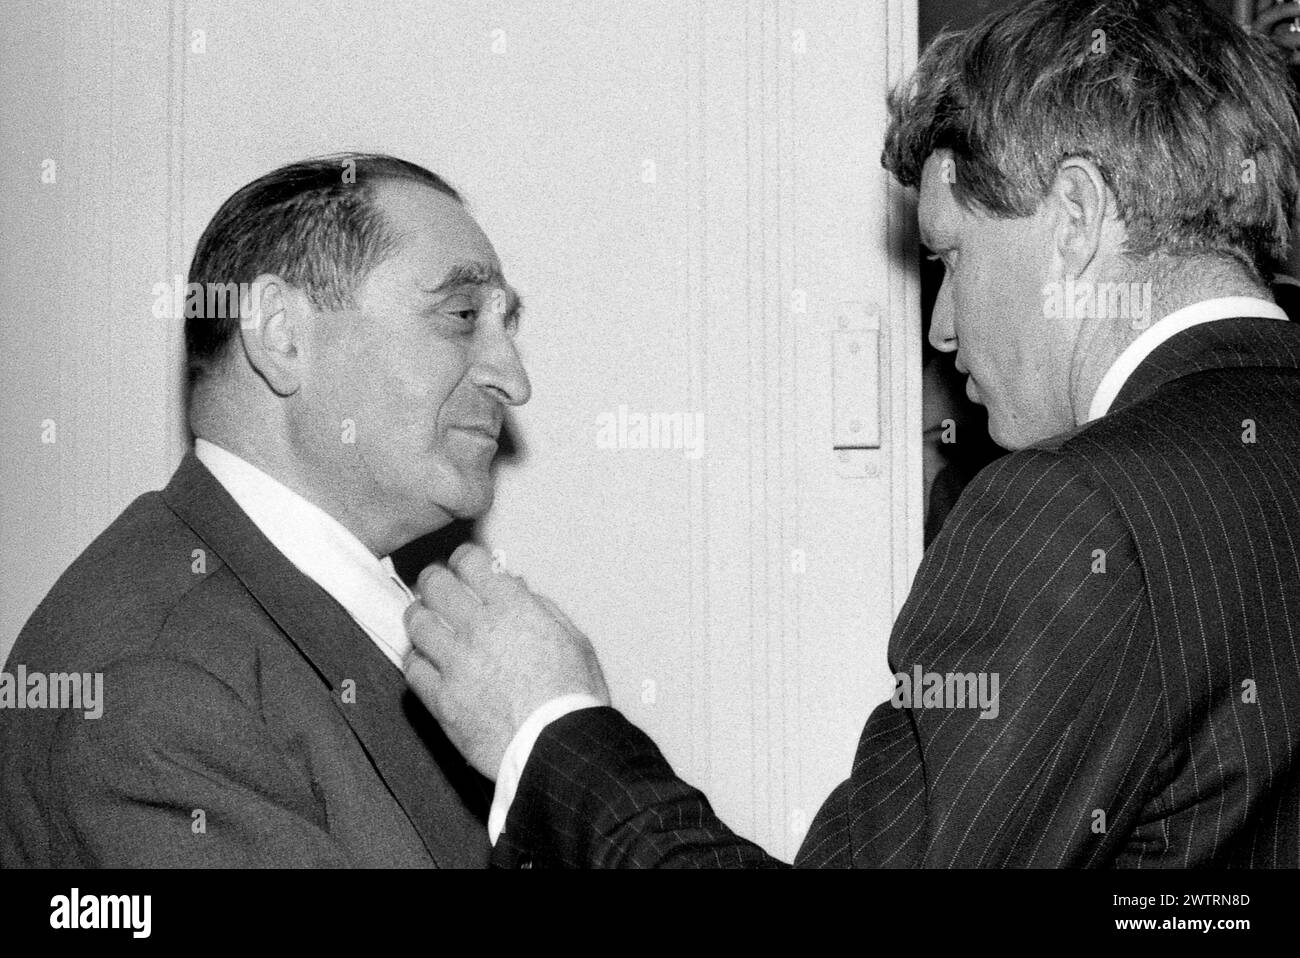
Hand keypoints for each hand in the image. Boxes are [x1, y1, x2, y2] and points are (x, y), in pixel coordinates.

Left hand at [403, 543, 610, 778]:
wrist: (558, 747)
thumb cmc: (573, 699)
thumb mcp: (574, 639)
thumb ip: (541, 609)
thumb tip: (518, 591)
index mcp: (513, 610)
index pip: (471, 563)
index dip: (465, 558)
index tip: (465, 564)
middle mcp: (478, 630)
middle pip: (435, 585)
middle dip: (435, 579)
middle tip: (438, 584)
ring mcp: (455, 665)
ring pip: (416, 622)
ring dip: (420, 615)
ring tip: (427, 618)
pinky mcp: (441, 699)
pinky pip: (412, 668)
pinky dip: (416, 659)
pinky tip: (426, 660)